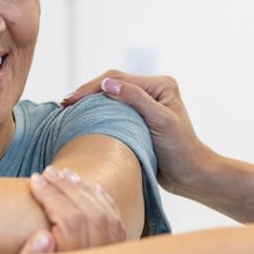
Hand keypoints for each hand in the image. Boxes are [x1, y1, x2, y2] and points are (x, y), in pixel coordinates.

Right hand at [32, 166, 128, 252]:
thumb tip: (42, 235)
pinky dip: (106, 202)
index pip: (70, 223)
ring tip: (66, 174)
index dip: (51, 197)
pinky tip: (94, 188)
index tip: (34, 180)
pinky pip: (118, 224)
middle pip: (91, 215)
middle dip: (68, 188)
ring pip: (107, 217)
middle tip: (48, 171)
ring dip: (86, 191)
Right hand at [61, 70, 215, 196]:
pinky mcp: (137, 118)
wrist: (189, 174)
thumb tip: (107, 83)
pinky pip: (112, 109)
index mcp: (160, 85)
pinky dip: (96, 112)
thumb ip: (136, 99)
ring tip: (68, 110)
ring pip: (110, 96)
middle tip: (65, 104)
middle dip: (87, 92)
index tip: (70, 100)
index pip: (118, 78)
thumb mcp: (161, 121)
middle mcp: (152, 90)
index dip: (91, 87)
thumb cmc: (180, 149)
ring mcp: (143, 104)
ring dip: (90, 102)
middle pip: (112, 83)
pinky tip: (83, 117)